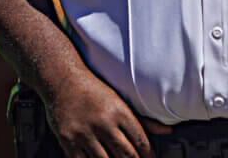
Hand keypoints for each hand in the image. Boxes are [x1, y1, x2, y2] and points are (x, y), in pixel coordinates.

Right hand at [43, 70, 165, 157]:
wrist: (60, 77)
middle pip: (126, 155)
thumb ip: (143, 119)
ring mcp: (84, 132)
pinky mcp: (68, 139)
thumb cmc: (91, 89)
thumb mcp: (119, 100)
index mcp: (118, 111)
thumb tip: (167, 131)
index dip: (148, 156)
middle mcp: (102, 122)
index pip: (141, 142)